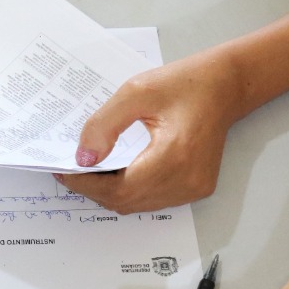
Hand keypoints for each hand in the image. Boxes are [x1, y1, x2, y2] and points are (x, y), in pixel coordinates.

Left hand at [57, 50, 241, 212]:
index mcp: (173, 156)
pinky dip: (130, 190)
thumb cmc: (185, 83)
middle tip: (70, 169)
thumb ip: (103, 125)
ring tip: (89, 169)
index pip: (118, 189)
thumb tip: (83, 158)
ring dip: (110, 191)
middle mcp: (186, 181)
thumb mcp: (135, 92)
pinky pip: (152, 199)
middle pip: (125, 201)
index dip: (85, 183)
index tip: (62, 170)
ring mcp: (193, 189)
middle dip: (93, 188)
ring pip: (137, 204)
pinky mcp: (196, 188)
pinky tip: (116, 170)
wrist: (225, 86)